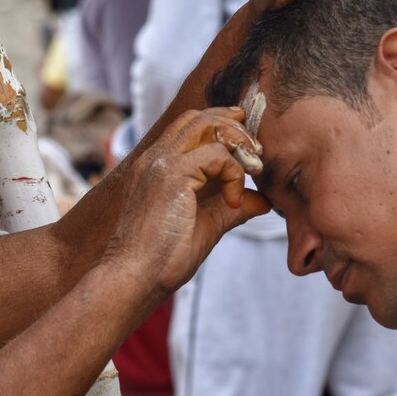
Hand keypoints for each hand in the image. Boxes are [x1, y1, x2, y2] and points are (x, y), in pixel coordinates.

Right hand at [104, 108, 269, 296]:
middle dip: (234, 128)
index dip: (223, 128)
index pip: (190, 127)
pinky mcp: (171, 174)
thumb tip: (261, 200)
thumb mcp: (206, 226)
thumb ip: (230, 208)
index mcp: (157, 167)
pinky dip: (234, 174)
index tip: (249, 151)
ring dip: (238, 144)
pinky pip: (217, 154)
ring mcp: (160, 162)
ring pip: (207, 125)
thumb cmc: (163, 259)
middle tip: (257, 154)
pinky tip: (231, 202)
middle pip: (198, 117)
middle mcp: (155, 158)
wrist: (135, 278)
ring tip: (252, 171)